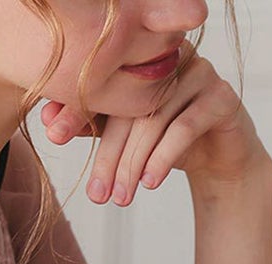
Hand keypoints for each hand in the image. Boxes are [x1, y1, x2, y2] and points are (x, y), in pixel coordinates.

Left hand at [39, 46, 269, 204]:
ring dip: (134, 163)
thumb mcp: (128, 135)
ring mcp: (200, 73)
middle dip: (108, 155)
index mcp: (144, 58)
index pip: (106, 83)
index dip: (77, 109)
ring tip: (122, 198)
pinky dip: (164, 157)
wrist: (221, 158)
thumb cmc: (168, 140)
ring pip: (155, 118)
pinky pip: (187, 126)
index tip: (52, 135)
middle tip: (97, 194)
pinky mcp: (222, 96)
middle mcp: (173, 57)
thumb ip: (95, 125)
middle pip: (129, 105)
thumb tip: (49, 124)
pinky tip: (150, 183)